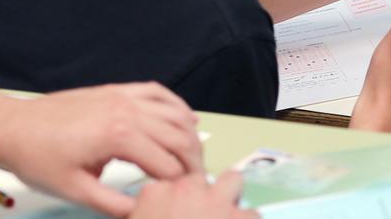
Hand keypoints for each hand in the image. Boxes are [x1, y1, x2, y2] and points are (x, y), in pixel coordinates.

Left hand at [0, 83, 202, 217]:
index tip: (186, 200)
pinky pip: (158, 93)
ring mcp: (123, 97)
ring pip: (175, 113)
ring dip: (191, 136)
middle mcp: (127, 111)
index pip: (167, 165)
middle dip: (194, 162)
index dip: (181, 186)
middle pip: (180, 137)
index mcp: (118, 137)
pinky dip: (177, 106)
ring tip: (192, 159)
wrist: (13, 128)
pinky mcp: (117, 90)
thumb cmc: (38, 159)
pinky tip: (185, 119)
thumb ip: (115, 205)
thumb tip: (143, 213)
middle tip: (196, 183)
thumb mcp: (76, 192)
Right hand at [132, 172, 257, 218]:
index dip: (172, 198)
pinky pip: (253, 213)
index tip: (171, 212)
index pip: (167, 179)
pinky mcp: (240, 218)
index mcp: (154, 193)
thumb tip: (142, 212)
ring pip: (232, 180)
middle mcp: (186, 189)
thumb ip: (138, 212)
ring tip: (226, 214)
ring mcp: (215, 200)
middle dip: (200, 192)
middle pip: (199, 177)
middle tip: (198, 215)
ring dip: (230, 195)